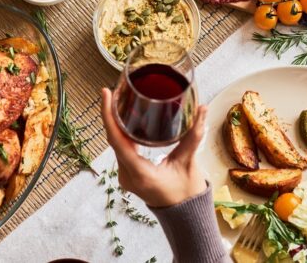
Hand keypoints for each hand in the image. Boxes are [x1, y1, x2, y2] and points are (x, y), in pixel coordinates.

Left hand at [100, 88, 207, 207]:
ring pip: (115, 143)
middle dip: (111, 113)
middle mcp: (127, 175)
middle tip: (114, 90)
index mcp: (139, 173)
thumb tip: (201, 109)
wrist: (185, 216)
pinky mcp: (129, 174)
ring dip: (115, 122)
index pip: (116, 140)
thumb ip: (194, 135)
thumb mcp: (189, 163)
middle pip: (113, 138)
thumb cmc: (187, 193)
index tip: (105, 94)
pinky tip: (124, 119)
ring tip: (118, 100)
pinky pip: (120, 149)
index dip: (108, 115)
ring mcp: (126, 176)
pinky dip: (121, 132)